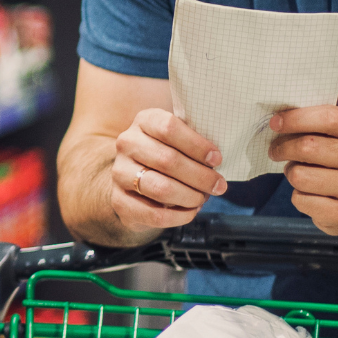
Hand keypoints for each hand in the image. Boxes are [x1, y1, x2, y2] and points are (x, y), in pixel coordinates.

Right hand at [110, 109, 228, 232]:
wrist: (134, 179)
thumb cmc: (166, 155)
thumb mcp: (178, 139)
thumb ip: (193, 143)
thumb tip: (216, 161)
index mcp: (144, 121)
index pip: (169, 128)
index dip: (196, 145)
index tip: (216, 159)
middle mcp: (127, 143)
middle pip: (167, 160)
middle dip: (200, 176)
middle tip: (219, 186)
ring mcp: (119, 172)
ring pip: (160, 188)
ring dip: (190, 196)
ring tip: (203, 198)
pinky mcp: (119, 200)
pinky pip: (153, 214)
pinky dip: (178, 216)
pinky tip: (190, 212)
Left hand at [269, 106, 337, 234]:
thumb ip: (314, 124)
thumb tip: (277, 122)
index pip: (329, 118)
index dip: (297, 118)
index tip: (275, 123)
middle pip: (308, 147)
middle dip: (282, 148)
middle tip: (275, 150)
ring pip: (299, 176)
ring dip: (291, 173)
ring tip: (298, 172)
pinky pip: (301, 200)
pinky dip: (298, 196)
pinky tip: (310, 193)